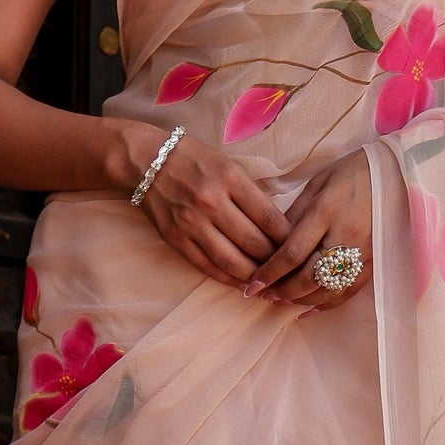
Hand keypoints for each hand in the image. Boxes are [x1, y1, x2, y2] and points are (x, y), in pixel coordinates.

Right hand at [136, 128, 291, 285]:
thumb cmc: (194, 160)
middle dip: (276, 261)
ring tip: (269, 281)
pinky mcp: (176, 239)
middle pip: (255, 243)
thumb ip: (252, 193)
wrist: (146, 161)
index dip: (289, 239)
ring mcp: (192, 223)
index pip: (270, 218)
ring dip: (255, 276)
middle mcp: (212, 202)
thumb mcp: (229, 164)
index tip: (298, 247)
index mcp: (230, 178)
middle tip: (288, 269)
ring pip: (233, 261)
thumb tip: (280, 227)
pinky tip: (243, 284)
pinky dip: (229, 279)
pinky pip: (208, 267)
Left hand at [243, 149, 372, 309]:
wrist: (395, 174)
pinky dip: (326, 304)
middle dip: (282, 290)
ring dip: (300, 300)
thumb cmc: (351, 173)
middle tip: (263, 294)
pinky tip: (306, 309)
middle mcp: (346, 236)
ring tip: (280, 300)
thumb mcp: (317, 184)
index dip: (269, 273)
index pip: (292, 253)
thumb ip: (295, 216)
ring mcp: (363, 252)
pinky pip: (348, 291)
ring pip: (328, 290)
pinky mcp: (374, 262)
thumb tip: (272, 245)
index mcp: (327, 212)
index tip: (252, 284)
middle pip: (309, 277)